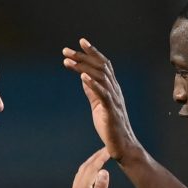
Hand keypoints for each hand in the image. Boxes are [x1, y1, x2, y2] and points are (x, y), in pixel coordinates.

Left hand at [61, 148, 109, 187]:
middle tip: (106, 149)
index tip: (109, 149)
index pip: (92, 168)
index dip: (100, 157)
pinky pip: (81, 181)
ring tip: (99, 159)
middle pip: (85, 168)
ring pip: (81, 174)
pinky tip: (92, 178)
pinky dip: (88, 173)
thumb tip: (104, 171)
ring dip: (90, 164)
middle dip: (95, 157)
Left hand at [62, 39, 140, 161]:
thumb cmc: (110, 126)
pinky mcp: (111, 111)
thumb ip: (92, 91)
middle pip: (100, 67)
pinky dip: (93, 84)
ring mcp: (114, 99)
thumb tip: (83, 78)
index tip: (80, 42)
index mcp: (112, 88)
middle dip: (82, 57)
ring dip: (83, 67)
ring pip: (100, 77)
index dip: (92, 52)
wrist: (122, 145)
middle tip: (66, 51)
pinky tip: (82, 78)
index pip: (103, 65)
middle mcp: (114, 90)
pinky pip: (103, 94)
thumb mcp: (98, 105)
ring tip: (69, 61)